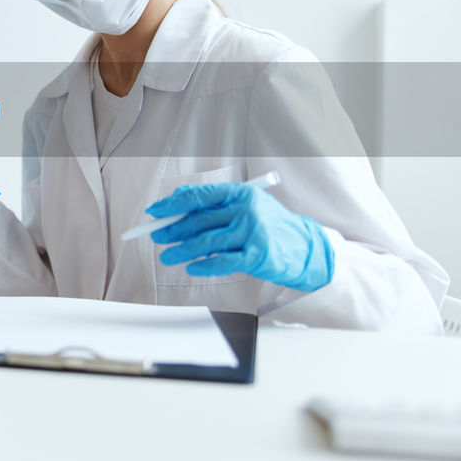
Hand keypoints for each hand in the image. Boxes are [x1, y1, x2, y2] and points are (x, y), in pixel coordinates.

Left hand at [149, 182, 334, 291]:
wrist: (304, 249)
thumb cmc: (267, 226)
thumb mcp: (244, 207)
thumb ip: (213, 205)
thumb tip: (174, 204)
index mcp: (240, 193)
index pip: (199, 196)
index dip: (173, 204)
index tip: (155, 212)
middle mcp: (246, 209)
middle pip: (199, 220)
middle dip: (172, 229)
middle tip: (156, 236)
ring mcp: (252, 232)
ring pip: (205, 242)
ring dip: (181, 250)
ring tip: (167, 256)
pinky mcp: (257, 255)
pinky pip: (221, 261)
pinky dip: (203, 265)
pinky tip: (191, 267)